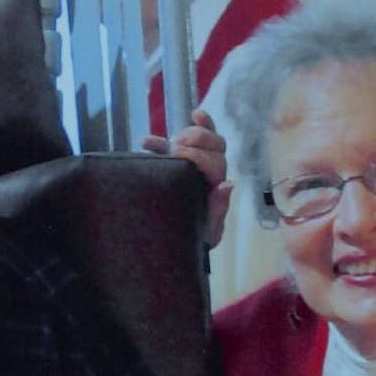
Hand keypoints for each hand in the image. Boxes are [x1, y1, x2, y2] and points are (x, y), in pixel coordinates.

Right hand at [142, 108, 232, 247]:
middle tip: (173, 147)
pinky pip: (179, 143)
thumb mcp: (208, 231)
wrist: (178, 242)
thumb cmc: (196, 237)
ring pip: (204, 137)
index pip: (216, 161)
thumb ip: (218, 209)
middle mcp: (210, 171)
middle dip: (196, 139)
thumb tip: (228, 184)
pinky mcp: (176, 163)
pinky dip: (163, 139)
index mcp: (217, 185)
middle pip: (216, 143)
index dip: (198, 154)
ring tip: (168, 143)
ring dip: (187, 133)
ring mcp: (195, 164)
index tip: (175, 154)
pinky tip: (147, 142)